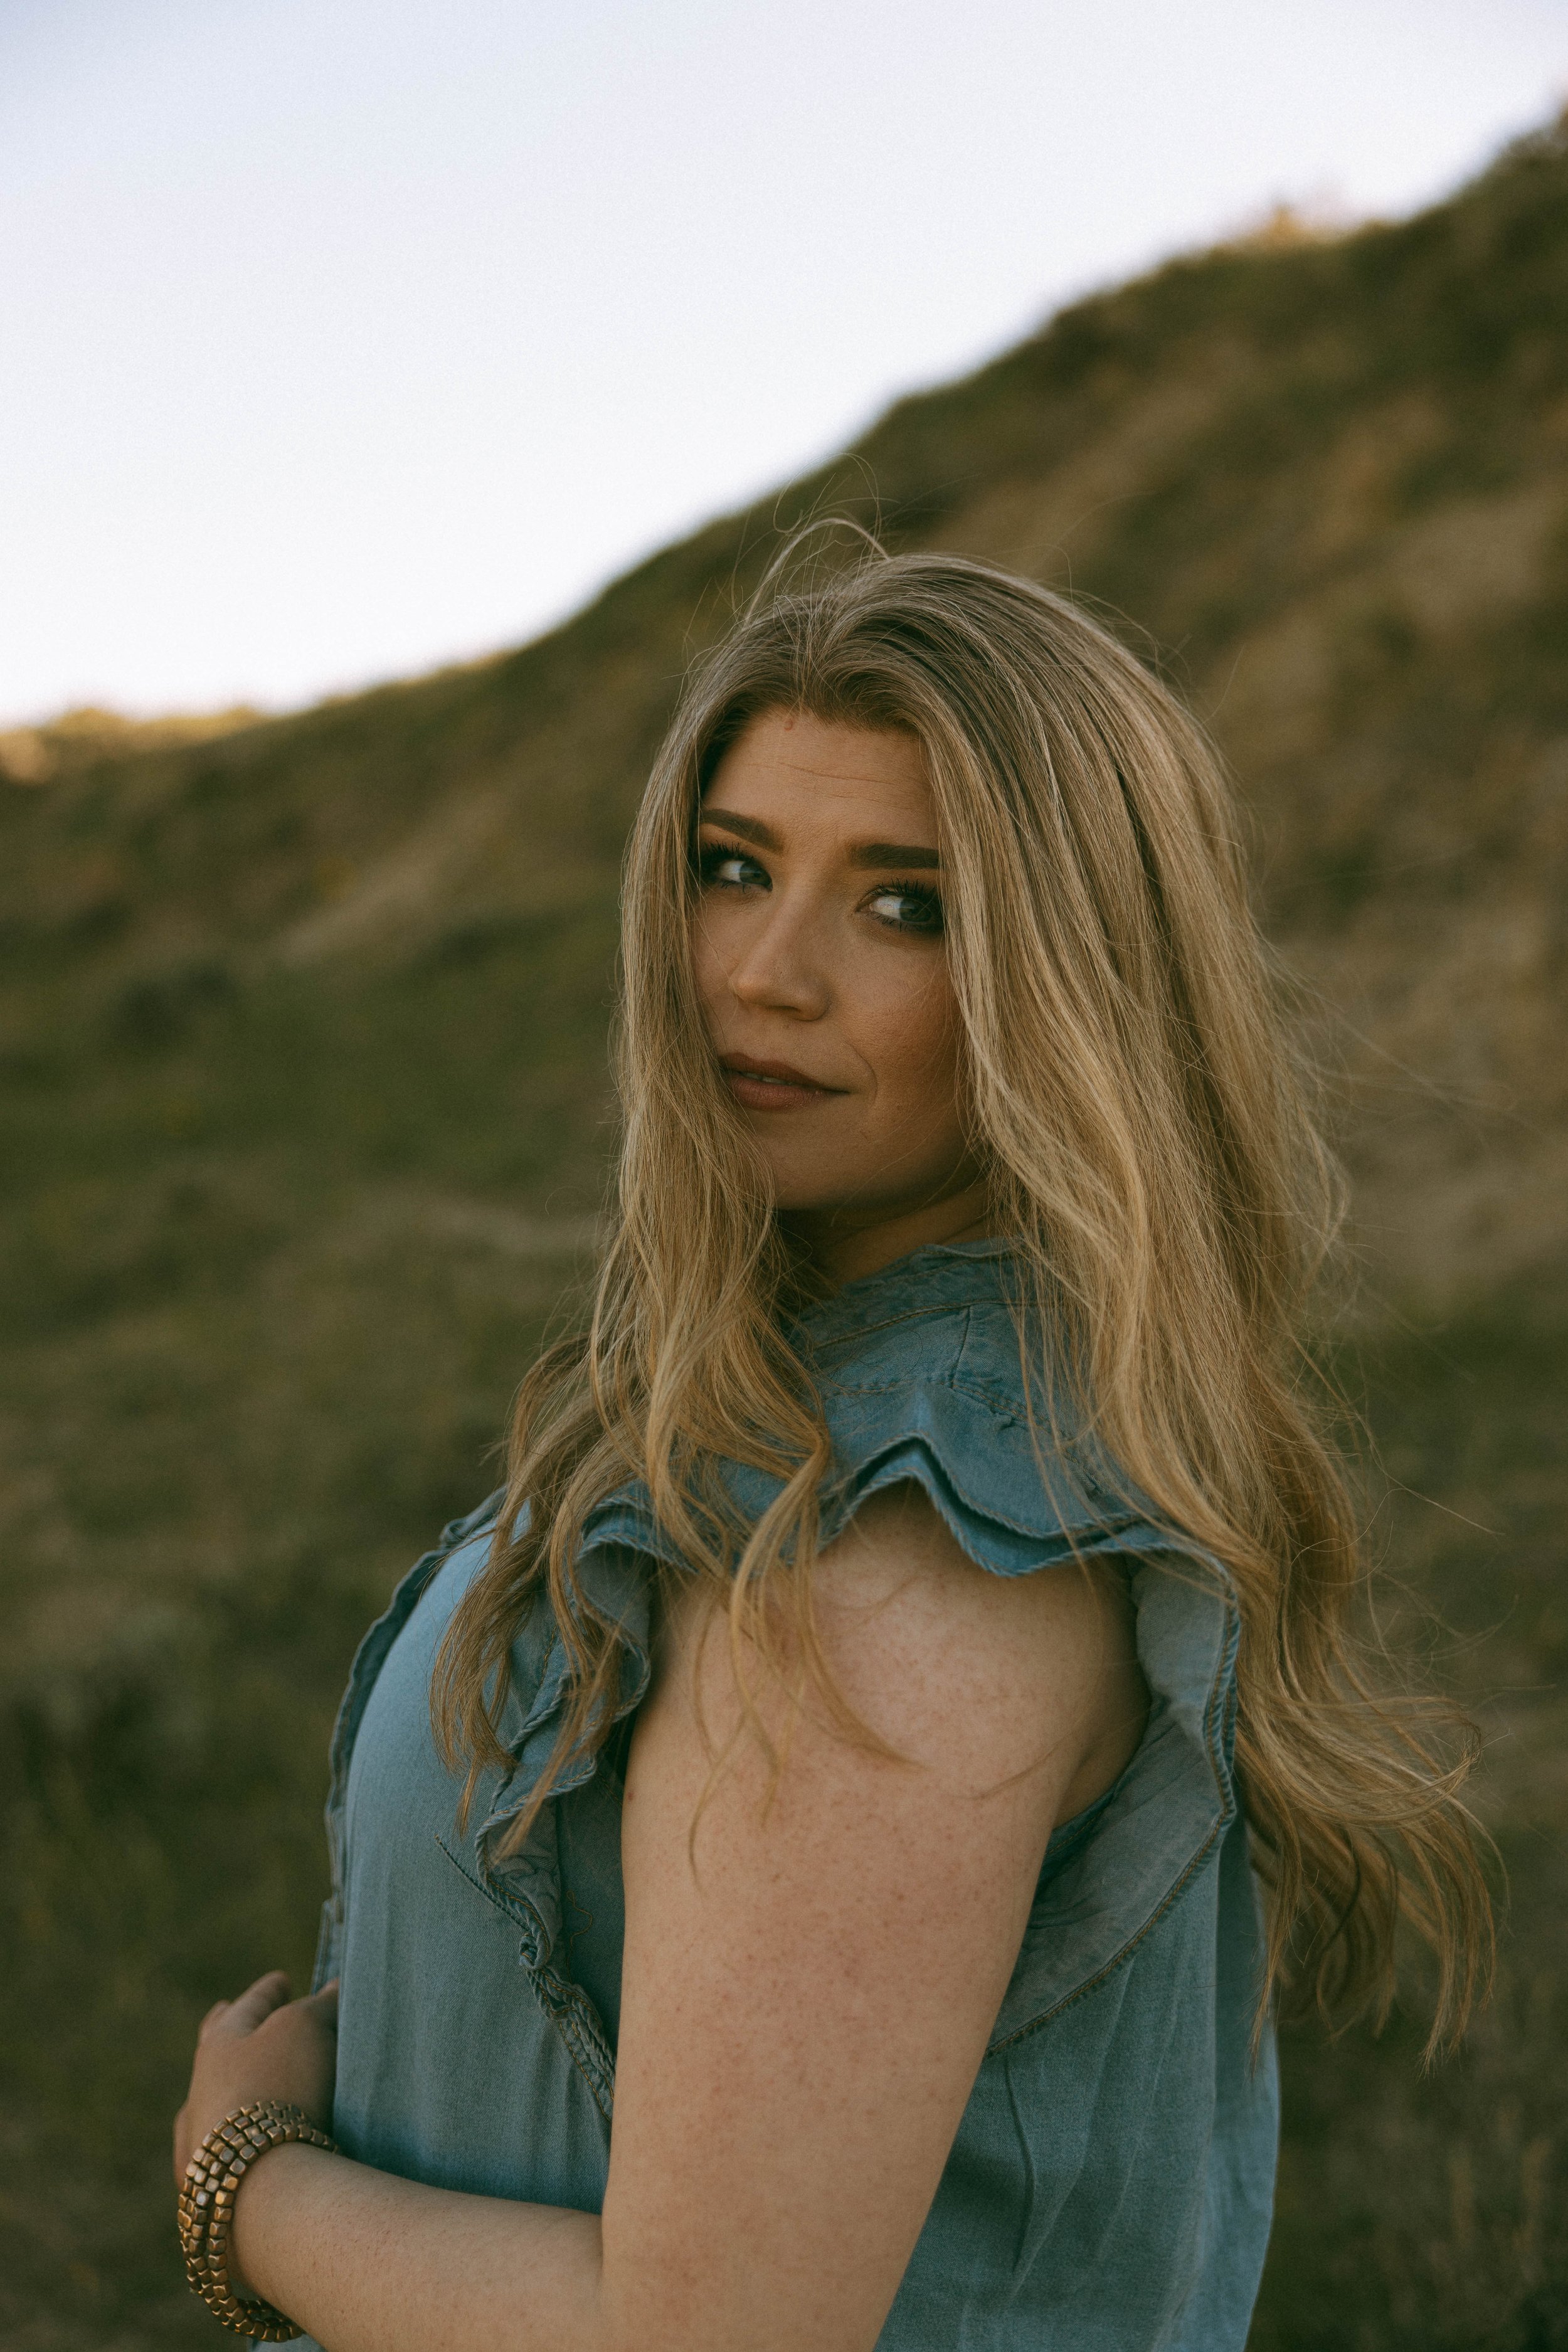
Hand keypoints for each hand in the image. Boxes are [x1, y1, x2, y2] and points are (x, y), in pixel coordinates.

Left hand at [173, 1971, 338, 2187]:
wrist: (259, 2188)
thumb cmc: (281, 2090)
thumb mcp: (304, 2029)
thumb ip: (319, 2006)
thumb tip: (333, 1989)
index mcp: (218, 2046)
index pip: (247, 2007)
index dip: (267, 1991)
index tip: (280, 1980)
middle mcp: (199, 2093)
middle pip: (213, 2052)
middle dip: (226, 2030)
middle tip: (225, 2010)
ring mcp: (196, 2144)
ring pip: (210, 2102)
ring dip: (227, 2086)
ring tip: (241, 2082)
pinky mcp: (207, 2190)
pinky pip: (217, 2150)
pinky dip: (229, 2135)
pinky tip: (236, 2145)